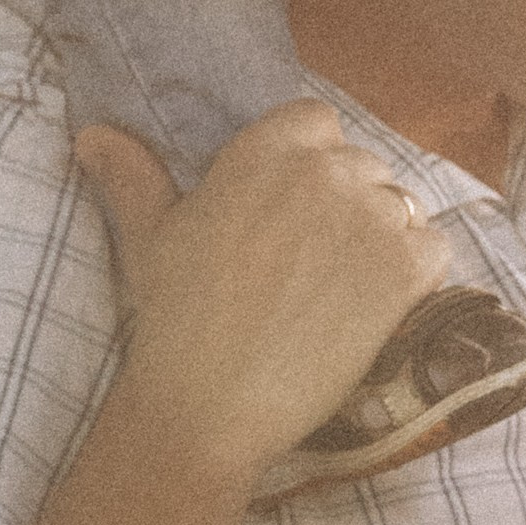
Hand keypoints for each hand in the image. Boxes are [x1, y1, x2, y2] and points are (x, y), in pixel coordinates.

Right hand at [76, 108, 445, 490]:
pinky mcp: (405, 269)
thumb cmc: (175, 318)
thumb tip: (91, 134)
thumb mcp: (149, 235)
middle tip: (313, 262)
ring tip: (344, 288)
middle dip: (346, 203)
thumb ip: (131, 173)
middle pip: (362, 166)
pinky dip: (418, 273)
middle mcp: (325, 172)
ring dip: (382, 237)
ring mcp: (371, 218)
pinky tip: (380, 304)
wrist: (211, 404)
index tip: (293, 206)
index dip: (311, 161)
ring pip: (401, 205)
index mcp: (265, 151)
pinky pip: (434, 247)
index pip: (317, 121)